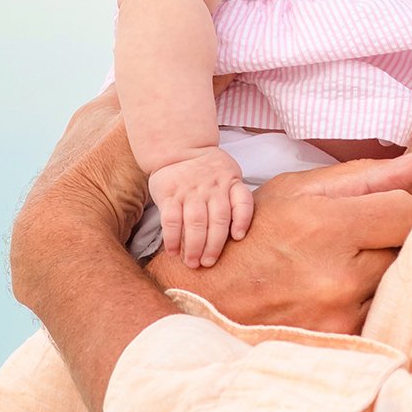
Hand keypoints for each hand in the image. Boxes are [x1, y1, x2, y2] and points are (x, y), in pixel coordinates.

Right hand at [148, 148, 253, 269]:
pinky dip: (172, 237)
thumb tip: (239, 235)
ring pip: (195, 221)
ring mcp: (190, 190)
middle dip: (214, 245)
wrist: (179, 148)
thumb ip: (234, 198)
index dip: (242, 220)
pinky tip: (173, 251)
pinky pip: (171, 218)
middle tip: (208, 263)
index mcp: (230, 182)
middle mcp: (212, 187)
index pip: (242, 201)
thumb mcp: (228, 175)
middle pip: (218, 219)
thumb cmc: (208, 170)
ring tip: (192, 263)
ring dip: (194, 245)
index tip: (238, 237)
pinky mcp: (170, 194)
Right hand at [148, 152, 411, 333]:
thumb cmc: (251, 236)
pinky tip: (339, 293)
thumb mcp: (296, 192)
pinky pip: (378, 314)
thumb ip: (363, 178)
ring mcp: (340, 316)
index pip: (407, 213)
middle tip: (363, 237)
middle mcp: (339, 277)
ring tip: (344, 266)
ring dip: (381, 273)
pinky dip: (367, 301)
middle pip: (408, 250)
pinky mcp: (339, 343)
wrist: (204, 297)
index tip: (387, 208)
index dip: (402, 206)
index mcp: (327, 227)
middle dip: (391, 240)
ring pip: (395, 285)